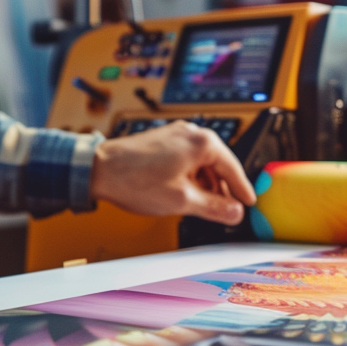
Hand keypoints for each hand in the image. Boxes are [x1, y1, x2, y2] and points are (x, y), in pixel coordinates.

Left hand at [89, 121, 256, 224]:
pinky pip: (186, 159)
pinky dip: (191, 176)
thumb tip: (234, 212)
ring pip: (202, 162)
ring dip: (205, 183)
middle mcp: (190, 133)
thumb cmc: (133, 179)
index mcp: (202, 142)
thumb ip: (214, 207)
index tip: (249, 202)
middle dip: (222, 188)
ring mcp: (175, 135)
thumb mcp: (182, 200)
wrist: (97, 169)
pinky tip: (185, 192)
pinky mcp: (162, 141)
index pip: (233, 168)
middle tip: (227, 210)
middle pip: (218, 164)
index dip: (242, 189)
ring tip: (204, 205)